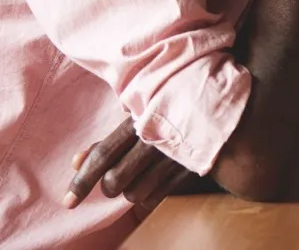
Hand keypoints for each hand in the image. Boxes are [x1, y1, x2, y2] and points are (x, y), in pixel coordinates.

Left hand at [64, 117, 194, 218]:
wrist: (216, 110)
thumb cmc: (168, 112)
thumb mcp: (139, 118)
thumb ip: (108, 141)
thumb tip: (75, 162)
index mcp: (139, 121)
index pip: (103, 155)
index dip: (82, 181)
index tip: (69, 202)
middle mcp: (155, 140)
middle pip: (115, 180)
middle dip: (109, 186)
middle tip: (114, 181)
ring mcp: (173, 156)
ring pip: (134, 193)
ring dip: (131, 191)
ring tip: (140, 176)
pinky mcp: (187, 170)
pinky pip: (154, 198)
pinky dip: (147, 197)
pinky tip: (153, 183)